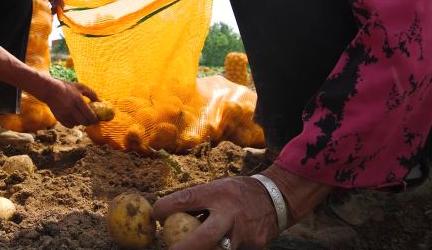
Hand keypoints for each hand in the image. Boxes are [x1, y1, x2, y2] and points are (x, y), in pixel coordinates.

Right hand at [41, 79, 98, 127]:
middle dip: (89, 123)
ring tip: (81, 117)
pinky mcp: (59, 118)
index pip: (89, 114)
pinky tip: (74, 118)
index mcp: (78, 99)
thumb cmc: (67, 87)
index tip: (97, 119)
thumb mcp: (80, 86)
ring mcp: (64, 114)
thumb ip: (91, 93)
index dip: (95, 119)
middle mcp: (71, 108)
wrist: (50, 90)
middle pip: (84, 122)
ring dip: (81, 122)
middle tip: (91, 121)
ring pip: (77, 124)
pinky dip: (73, 124)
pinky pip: (70, 126)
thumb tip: (99, 101)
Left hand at [152, 176, 277, 249]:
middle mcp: (231, 214)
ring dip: (206, 249)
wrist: (277, 198)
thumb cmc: (237, 194)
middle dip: (186, 248)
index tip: (155, 214)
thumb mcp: (217, 188)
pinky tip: (221, 243)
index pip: (188, 198)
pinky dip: (223, 249)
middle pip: (206, 237)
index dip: (168, 207)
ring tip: (189, 246)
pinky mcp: (255, 247)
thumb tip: (165, 215)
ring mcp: (245, 234)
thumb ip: (196, 202)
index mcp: (219, 194)